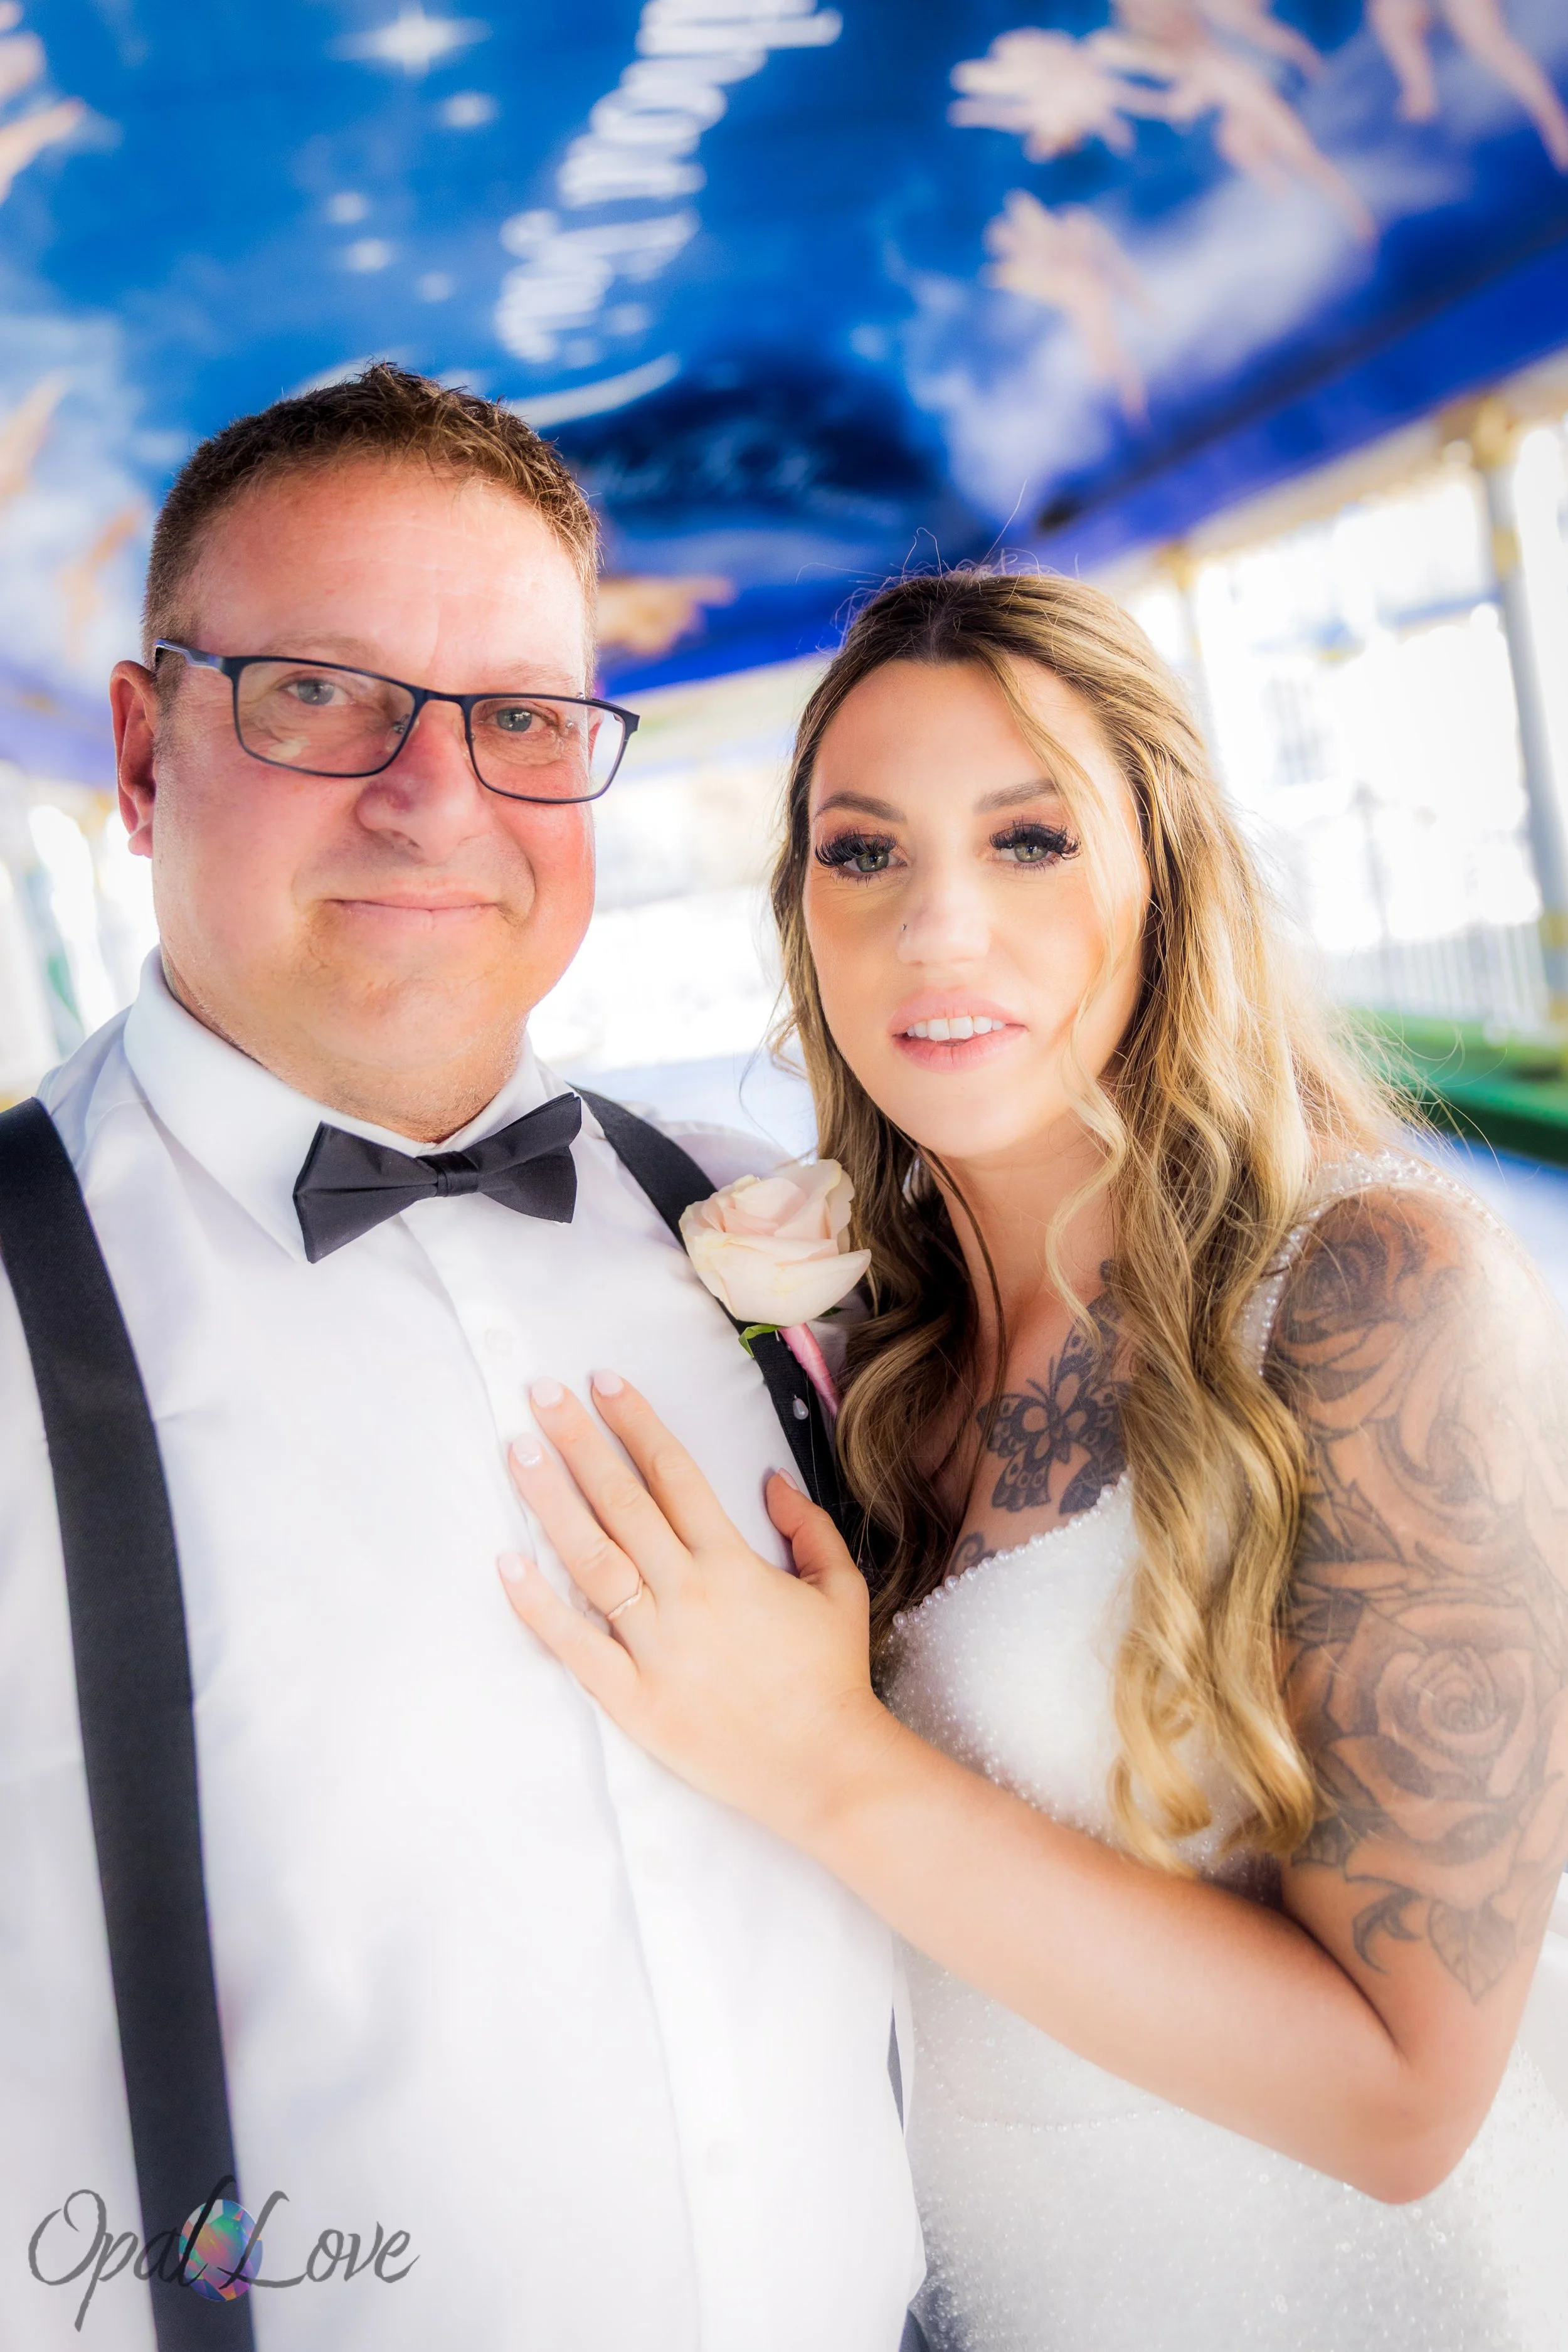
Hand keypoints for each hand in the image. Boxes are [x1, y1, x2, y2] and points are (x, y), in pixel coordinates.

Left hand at [498, 1372, 896, 1847]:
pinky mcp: (633, 1698)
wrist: (825, 1767)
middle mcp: (687, 1593)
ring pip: (591, 1558)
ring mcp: (655, 1646)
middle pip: (622, 1500)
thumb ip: (808, 1527)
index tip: (602, 1382)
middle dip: (579, 1440)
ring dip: (551, 1499)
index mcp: (733, 1563)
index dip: (635, 1421)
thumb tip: (770, 1478)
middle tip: (539, 1393)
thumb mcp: (839, 1589)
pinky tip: (507, 1562)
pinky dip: (538, 1605)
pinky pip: (575, 1645)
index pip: (673, 1472)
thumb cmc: (832, 1678)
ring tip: (518, 1451)